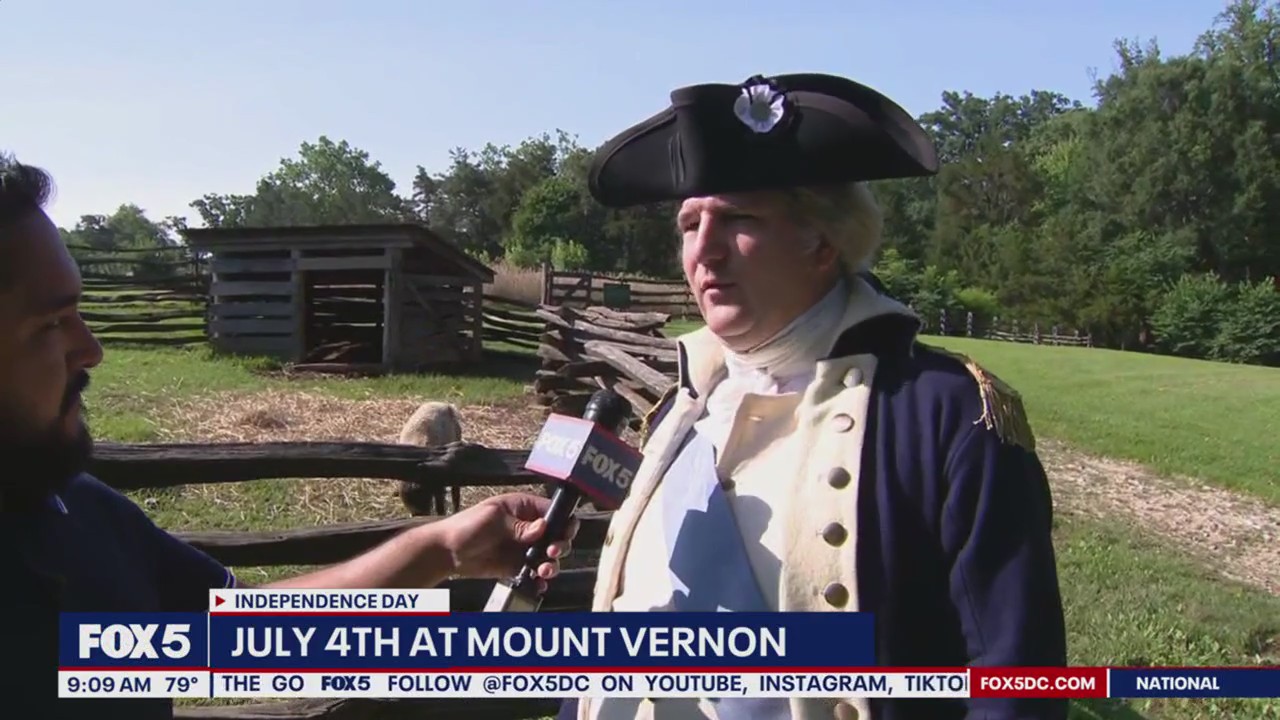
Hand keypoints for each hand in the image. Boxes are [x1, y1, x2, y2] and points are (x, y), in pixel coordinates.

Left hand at [436, 492, 578, 589]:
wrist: (446, 552)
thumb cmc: (467, 526)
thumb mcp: (493, 519)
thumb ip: (520, 525)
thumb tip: (543, 527)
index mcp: (524, 508)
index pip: (553, 513)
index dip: (563, 524)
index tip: (563, 535)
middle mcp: (528, 528)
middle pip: (557, 537)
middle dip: (559, 547)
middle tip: (551, 553)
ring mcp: (523, 548)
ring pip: (548, 558)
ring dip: (551, 566)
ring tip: (542, 571)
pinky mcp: (517, 566)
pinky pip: (534, 574)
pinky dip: (539, 581)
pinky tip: (538, 584)